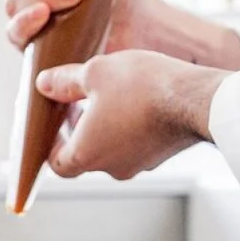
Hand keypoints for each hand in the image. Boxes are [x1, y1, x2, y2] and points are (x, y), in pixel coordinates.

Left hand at [34, 50, 229, 179]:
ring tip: (107, 94)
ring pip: (111, 148)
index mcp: (87, 154)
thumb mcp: (94, 73)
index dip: (50, 145)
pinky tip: (134, 99)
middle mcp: (112, 167)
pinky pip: (134, 144)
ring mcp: (139, 163)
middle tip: (77, 100)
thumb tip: (43, 85)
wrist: (196, 98)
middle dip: (77, 129)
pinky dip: (127, 127)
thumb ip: (64, 82)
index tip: (53, 122)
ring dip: (103, 126)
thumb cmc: (142, 86)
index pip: (57, 164)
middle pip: (84, 155)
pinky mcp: (161, 155)